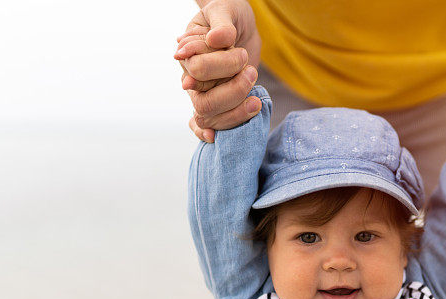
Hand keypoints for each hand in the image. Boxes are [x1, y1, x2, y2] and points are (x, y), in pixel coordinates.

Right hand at [174, 0, 261, 140]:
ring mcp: (203, 94)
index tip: (241, 53)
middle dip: (232, 92)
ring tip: (257, 101)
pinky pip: (202, 125)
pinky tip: (215, 137)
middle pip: (203, 102)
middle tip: (251, 73)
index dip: (221, 66)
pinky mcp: (216, 104)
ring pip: (209, 117)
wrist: (239, 26)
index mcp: (189, 54)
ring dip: (235, 113)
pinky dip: (205, 134)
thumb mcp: (226, 11)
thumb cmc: (230, 16)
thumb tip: (216, 40)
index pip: (198, 70)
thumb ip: (222, 25)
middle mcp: (192, 78)